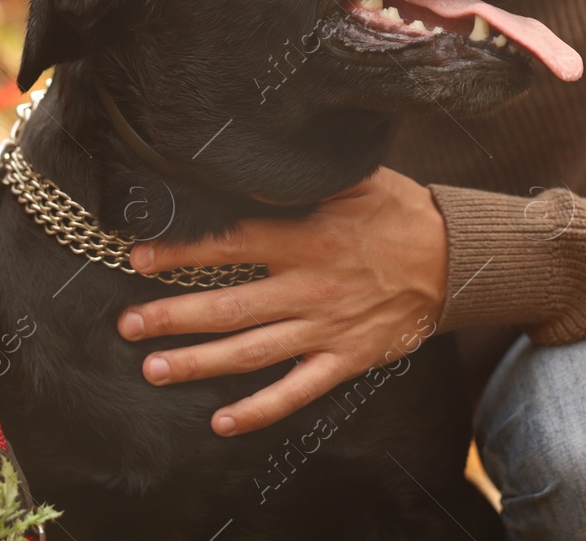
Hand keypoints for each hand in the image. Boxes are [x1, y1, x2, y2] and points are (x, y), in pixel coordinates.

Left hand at [117, 165, 447, 436]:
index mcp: (307, 239)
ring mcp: (326, 329)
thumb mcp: (356, 178)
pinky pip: (296, 391)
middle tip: (128, 325)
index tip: (139, 258)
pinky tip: (222, 422)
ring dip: (198, 363)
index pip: (230, 244)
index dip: (182, 252)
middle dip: (172, 317)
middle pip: (228, 307)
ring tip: (153, 369)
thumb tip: (253, 164)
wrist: (457, 260)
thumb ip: (304, 176)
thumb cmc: (400, 213)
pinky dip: (259, 410)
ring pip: (251, 352)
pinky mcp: (345, 360)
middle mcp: (310, 288)